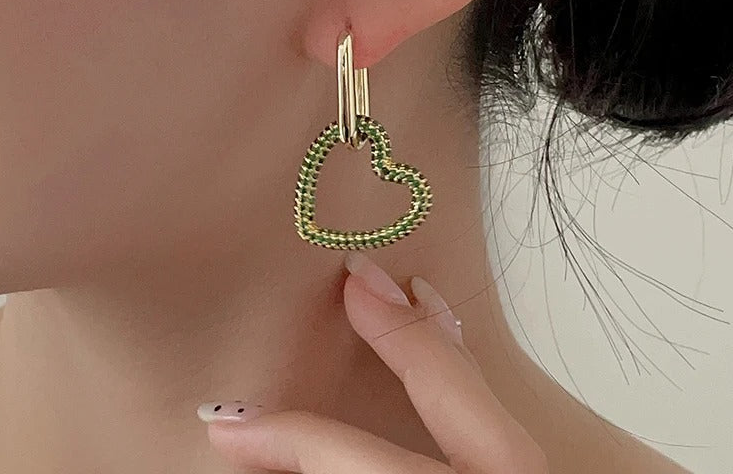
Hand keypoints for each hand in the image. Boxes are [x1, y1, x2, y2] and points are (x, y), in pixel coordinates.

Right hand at [201, 250, 548, 472]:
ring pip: (494, 403)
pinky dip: (469, 381)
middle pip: (453, 392)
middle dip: (401, 333)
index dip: (290, 436)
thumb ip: (333, 470)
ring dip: (443, 347)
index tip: (228, 424)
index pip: (358, 460)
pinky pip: (504, 425)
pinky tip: (450, 362)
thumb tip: (249, 444)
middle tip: (355, 278)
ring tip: (414, 298)